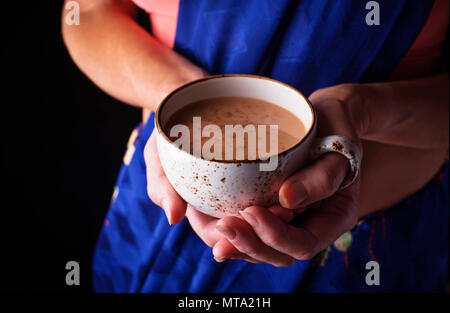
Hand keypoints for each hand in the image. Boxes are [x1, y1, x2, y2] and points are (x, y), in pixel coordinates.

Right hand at [144, 126, 301, 263]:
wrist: (190, 102)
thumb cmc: (171, 132)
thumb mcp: (157, 154)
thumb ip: (160, 184)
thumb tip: (174, 218)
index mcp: (200, 211)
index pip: (217, 235)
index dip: (235, 237)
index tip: (249, 221)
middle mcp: (224, 206)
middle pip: (247, 230)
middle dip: (266, 229)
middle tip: (285, 213)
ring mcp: (243, 192)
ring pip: (266, 214)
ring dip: (283, 214)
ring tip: (297, 204)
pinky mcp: (261, 174)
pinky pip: (277, 190)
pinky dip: (288, 192)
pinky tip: (301, 185)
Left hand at [208, 84, 363, 265]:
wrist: (327, 119)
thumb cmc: (336, 129)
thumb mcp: (338, 148)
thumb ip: (322, 177)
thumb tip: (287, 199)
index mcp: (333, 219)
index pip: (303, 244)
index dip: (276, 236)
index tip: (251, 211)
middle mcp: (310, 226)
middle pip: (278, 254)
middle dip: (249, 244)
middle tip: (223, 227)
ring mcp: (290, 221)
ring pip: (261, 247)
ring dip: (235, 242)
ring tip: (213, 228)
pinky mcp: (272, 210)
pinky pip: (252, 228)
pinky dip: (231, 228)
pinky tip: (208, 219)